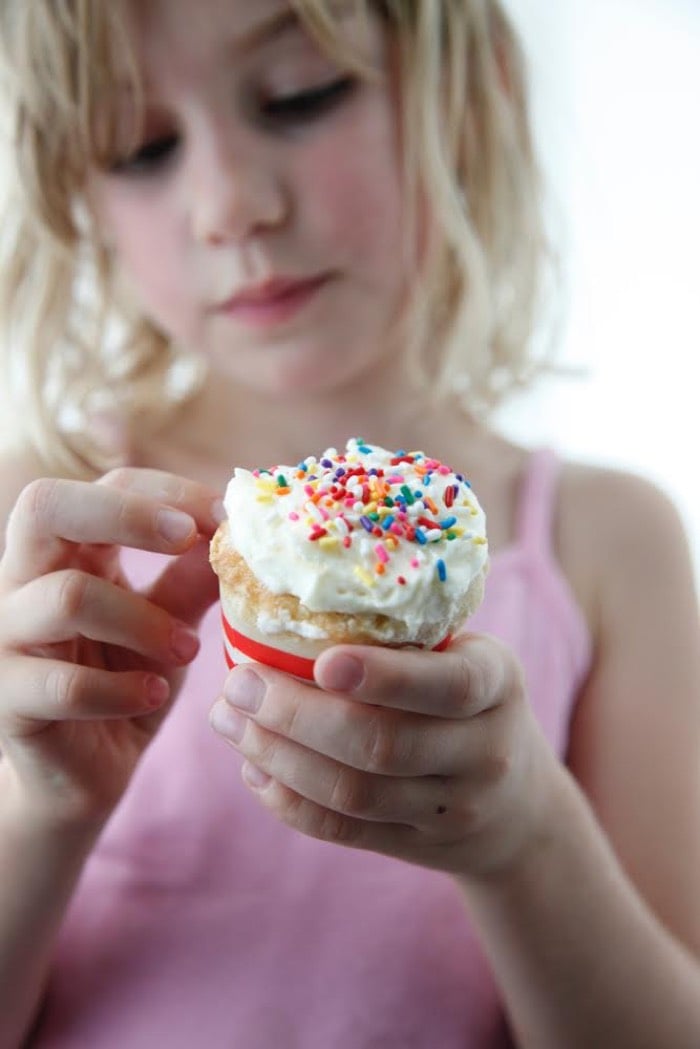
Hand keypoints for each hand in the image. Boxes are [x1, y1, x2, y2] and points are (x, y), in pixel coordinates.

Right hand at [0, 469, 221, 828]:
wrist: (88, 770)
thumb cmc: (126, 680)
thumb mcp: (168, 621)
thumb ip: (191, 577)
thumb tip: (235, 531)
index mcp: (67, 550)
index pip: (105, 486)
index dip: (166, 491)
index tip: (226, 515)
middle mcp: (23, 580)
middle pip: (44, 506)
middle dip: (126, 514)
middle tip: (188, 539)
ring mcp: (6, 636)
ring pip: (65, 596)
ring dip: (143, 620)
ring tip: (188, 650)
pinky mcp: (7, 697)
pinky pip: (61, 683)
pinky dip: (120, 689)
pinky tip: (153, 695)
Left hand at [209, 634, 556, 879]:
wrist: (521, 810)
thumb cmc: (474, 705)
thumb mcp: (471, 659)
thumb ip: (409, 637)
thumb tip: (294, 587)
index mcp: (498, 684)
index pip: (448, 685)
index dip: (384, 677)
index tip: (322, 661)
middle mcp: (484, 751)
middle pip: (382, 745)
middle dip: (296, 714)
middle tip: (238, 683)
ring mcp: (451, 808)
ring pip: (352, 792)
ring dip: (277, 756)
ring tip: (229, 721)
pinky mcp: (417, 847)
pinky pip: (342, 830)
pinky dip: (287, 800)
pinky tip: (253, 768)